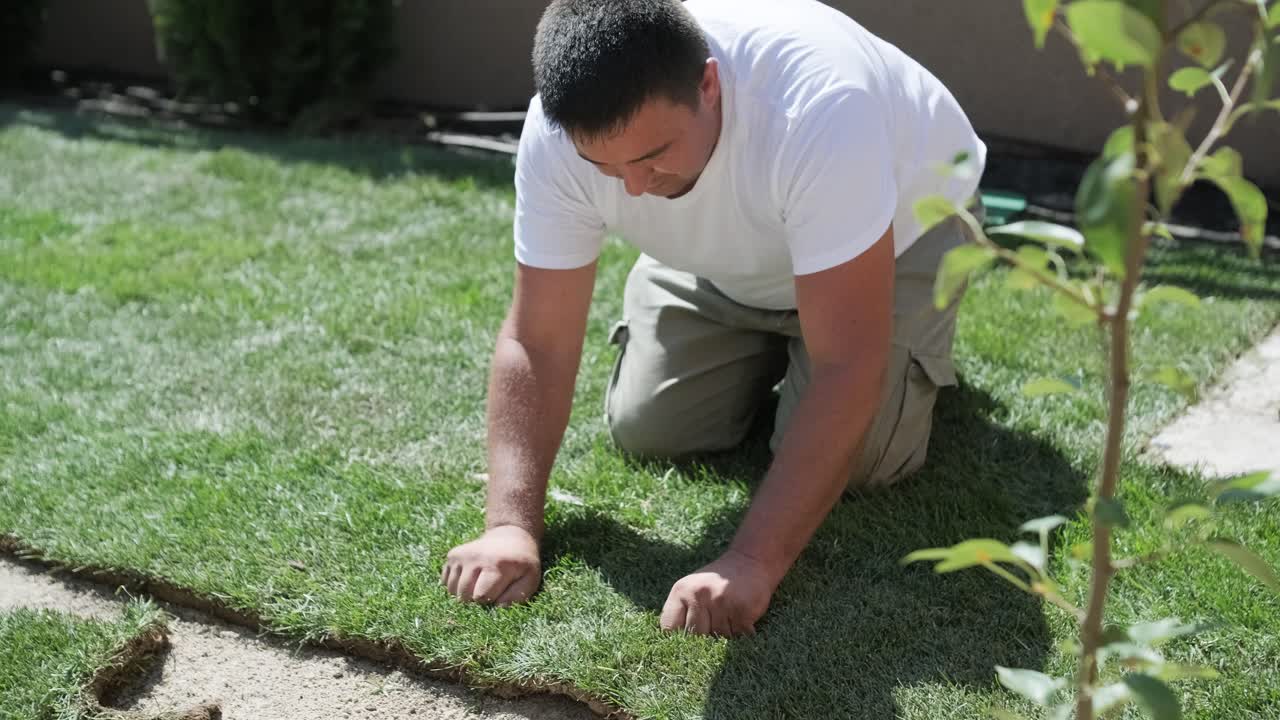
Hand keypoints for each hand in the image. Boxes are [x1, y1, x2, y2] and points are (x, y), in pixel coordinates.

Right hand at [441, 525, 541, 605]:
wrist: (510, 537)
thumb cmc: (521, 564)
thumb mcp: (530, 579)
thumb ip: (517, 597)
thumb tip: (497, 607)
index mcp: (496, 564)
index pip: (481, 596)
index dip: (489, 601)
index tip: (498, 595)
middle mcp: (475, 557)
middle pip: (464, 595)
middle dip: (475, 600)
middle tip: (489, 589)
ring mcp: (461, 555)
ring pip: (452, 591)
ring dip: (464, 594)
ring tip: (480, 584)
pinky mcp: (452, 555)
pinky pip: (446, 582)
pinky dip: (456, 586)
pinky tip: (471, 578)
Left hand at [660, 549, 777, 636]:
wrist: (749, 562)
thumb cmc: (717, 581)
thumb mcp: (692, 588)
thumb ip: (682, 611)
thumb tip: (676, 644)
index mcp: (681, 590)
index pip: (669, 627)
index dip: (679, 638)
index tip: (689, 639)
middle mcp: (698, 595)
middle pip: (695, 636)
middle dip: (705, 636)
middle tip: (715, 625)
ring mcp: (720, 602)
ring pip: (718, 637)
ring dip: (725, 634)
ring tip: (730, 616)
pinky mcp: (741, 609)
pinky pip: (738, 636)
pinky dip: (741, 633)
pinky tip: (741, 618)